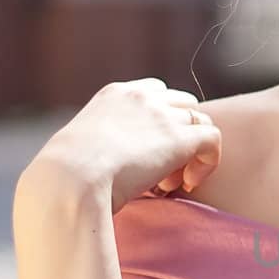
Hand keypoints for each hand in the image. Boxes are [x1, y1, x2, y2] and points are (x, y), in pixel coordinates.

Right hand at [26, 78, 222, 215]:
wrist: (69, 181)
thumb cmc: (64, 178)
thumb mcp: (79, 149)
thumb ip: (99, 147)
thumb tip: (100, 167)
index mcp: (114, 94)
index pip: (155, 93)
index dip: (160, 123)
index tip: (145, 156)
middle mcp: (141, 97)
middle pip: (183, 105)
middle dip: (178, 135)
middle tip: (160, 174)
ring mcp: (162, 115)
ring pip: (200, 122)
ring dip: (191, 153)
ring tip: (169, 184)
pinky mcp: (180, 138)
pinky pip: (213, 139)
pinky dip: (208, 162)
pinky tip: (187, 184)